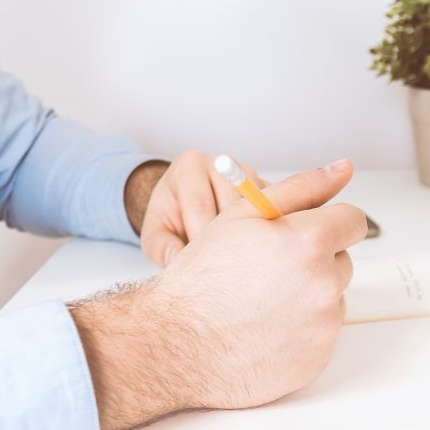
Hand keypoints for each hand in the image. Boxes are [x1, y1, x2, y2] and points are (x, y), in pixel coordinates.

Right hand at [73, 159, 364, 429]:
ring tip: (262, 302)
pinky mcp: (318, 358)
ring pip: (332, 299)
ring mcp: (324, 326)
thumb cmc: (202, 278)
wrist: (177, 344)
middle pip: (341, 261)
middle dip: (314, 261)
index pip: (352, 221)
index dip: (327, 224)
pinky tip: (264, 329)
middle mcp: (325, 284)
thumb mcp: (243, 215)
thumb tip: (342, 169)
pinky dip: (300, 331)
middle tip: (268, 271)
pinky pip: (321, 335)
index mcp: (310, 241)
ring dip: (308, 296)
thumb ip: (301, 188)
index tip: (307, 233)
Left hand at [126, 151, 266, 267]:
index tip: (200, 265)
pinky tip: (253, 251)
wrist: (187, 205)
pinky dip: (266, 234)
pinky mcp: (268, 188)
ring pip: (257, 210)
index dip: (200, 239)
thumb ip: (161, 247)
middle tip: (221, 267)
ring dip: (249, 238)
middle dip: (227, 240)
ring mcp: (248, 174)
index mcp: (188, 167)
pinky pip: (274, 213)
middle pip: (232, 207)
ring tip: (237, 260)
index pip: (200, 205)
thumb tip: (177, 259)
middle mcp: (221, 163)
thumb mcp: (155, 234)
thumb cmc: (171, 219)